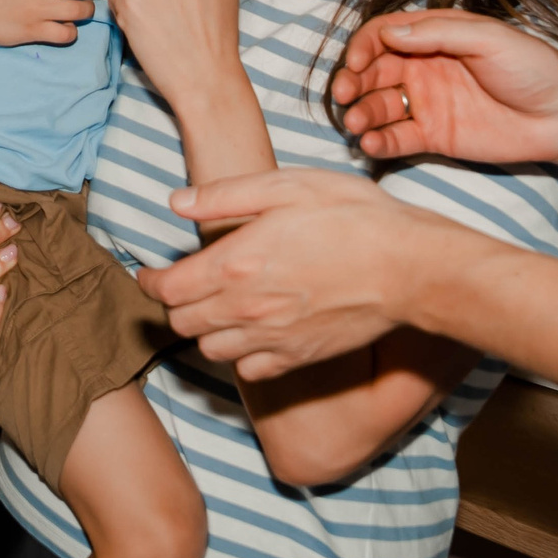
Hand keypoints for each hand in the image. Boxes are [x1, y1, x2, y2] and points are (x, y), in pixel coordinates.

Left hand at [140, 168, 451, 379]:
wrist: (408, 267)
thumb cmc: (351, 216)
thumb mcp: (286, 187)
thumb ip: (223, 196)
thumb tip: (176, 202)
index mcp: (235, 263)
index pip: (167, 288)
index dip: (150, 281)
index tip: (150, 273)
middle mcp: (246, 308)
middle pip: (182, 323)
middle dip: (174, 305)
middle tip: (182, 287)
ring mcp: (272, 338)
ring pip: (210, 350)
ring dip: (204, 330)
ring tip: (216, 308)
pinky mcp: (299, 357)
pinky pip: (248, 370)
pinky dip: (239, 355)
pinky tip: (252, 333)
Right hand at [335, 9, 557, 167]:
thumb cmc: (535, 69)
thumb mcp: (490, 39)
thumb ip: (439, 34)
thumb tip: (389, 31)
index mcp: (436, 36)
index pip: (384, 35)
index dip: (364, 47)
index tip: (356, 63)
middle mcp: (424, 67)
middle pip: (373, 71)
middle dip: (352, 82)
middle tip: (342, 96)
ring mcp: (427, 103)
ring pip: (379, 105)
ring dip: (361, 113)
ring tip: (356, 125)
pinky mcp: (434, 136)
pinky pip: (397, 138)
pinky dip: (379, 141)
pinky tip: (372, 144)